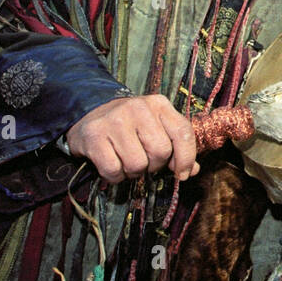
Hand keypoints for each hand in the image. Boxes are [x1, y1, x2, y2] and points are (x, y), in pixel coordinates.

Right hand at [64, 94, 201, 183]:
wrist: (89, 113)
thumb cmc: (130, 126)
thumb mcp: (156, 128)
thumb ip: (177, 147)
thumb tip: (191, 170)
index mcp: (159, 104)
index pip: (183, 132)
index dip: (186, 157)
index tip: (182, 173)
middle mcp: (138, 108)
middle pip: (160, 152)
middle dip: (154, 165)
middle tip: (144, 160)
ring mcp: (114, 120)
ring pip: (137, 164)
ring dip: (133, 172)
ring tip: (126, 161)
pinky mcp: (94, 135)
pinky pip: (113, 170)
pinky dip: (115, 176)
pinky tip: (112, 164)